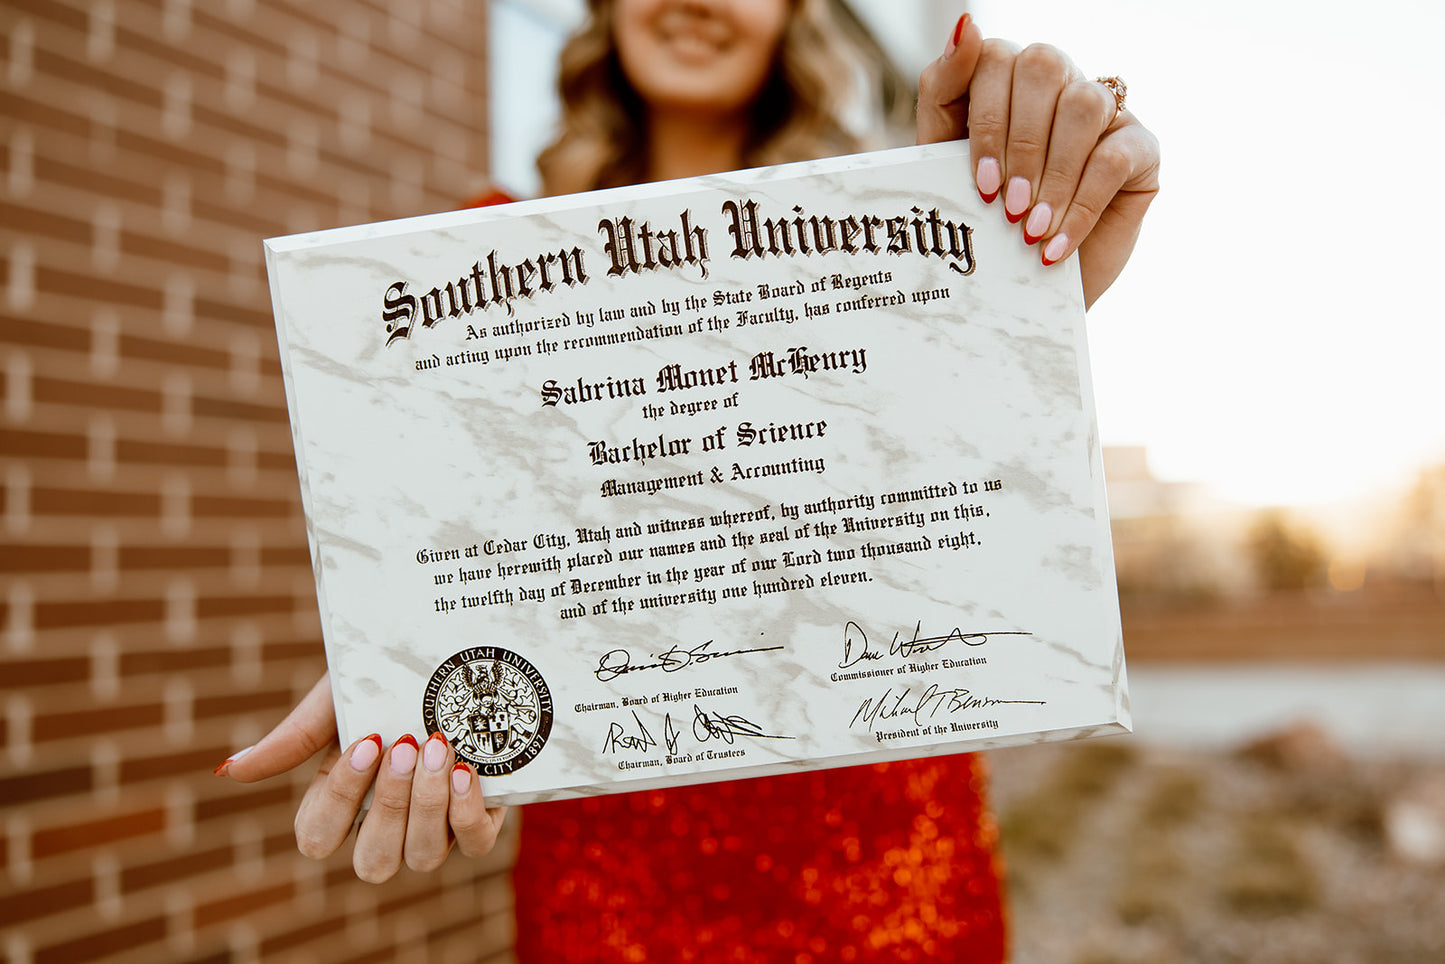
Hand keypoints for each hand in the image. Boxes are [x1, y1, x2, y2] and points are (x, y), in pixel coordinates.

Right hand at [216, 673, 507, 881]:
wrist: (445, 651)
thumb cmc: (382, 678)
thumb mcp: (336, 701)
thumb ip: (292, 739)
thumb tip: (229, 772)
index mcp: (341, 804)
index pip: (317, 838)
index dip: (340, 799)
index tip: (366, 741)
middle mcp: (385, 826)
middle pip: (373, 863)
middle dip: (388, 804)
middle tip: (403, 745)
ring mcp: (434, 827)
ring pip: (423, 858)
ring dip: (428, 804)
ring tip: (437, 746)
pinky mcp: (480, 816)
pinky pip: (476, 845)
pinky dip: (466, 812)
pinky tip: (465, 769)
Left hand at [917, 14, 1159, 307]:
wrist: (1025, 290)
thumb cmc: (980, 219)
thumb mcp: (942, 160)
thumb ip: (943, 91)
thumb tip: (967, 23)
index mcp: (1006, 78)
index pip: (996, 58)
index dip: (987, 120)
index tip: (979, 182)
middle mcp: (1058, 83)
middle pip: (1043, 67)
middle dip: (1019, 144)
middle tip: (1005, 207)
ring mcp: (1104, 110)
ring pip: (1082, 104)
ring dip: (1052, 175)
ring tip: (1030, 229)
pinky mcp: (1141, 147)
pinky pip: (1115, 157)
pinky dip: (1081, 206)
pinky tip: (1056, 244)